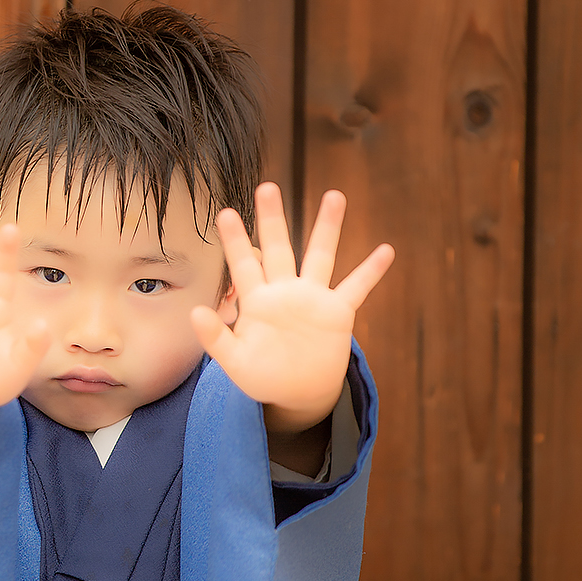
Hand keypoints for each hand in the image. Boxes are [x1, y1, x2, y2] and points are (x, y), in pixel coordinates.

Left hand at [190, 184, 393, 430]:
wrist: (298, 393)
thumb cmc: (263, 376)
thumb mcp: (236, 363)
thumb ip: (216, 338)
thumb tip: (195, 312)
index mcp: (257, 301)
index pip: (243, 265)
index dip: (235, 241)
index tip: (224, 213)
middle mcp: (284, 291)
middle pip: (278, 249)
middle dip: (272, 220)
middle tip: (266, 187)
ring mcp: (312, 299)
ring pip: (320, 256)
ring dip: (327, 227)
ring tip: (334, 195)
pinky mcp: (337, 313)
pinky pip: (356, 288)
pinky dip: (371, 271)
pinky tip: (386, 250)